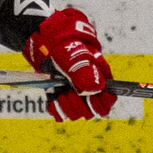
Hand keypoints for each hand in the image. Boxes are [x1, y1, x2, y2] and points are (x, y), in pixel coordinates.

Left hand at [25, 5, 116, 120]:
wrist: (42, 38)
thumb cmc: (62, 41)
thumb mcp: (71, 52)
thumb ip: (83, 69)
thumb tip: (95, 88)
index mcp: (99, 76)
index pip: (109, 98)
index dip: (103, 102)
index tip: (90, 98)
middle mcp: (88, 87)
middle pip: (92, 111)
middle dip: (81, 106)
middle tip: (70, 93)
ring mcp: (73, 93)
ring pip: (77, 114)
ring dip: (68, 107)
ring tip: (60, 93)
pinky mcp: (58, 96)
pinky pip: (60, 113)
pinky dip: (56, 109)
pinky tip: (52, 98)